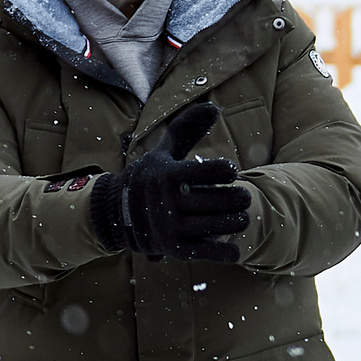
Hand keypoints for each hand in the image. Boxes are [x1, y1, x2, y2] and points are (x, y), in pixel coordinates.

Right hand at [89, 103, 252, 263]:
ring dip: (238, 221)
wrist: (117, 213)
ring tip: (240, 216)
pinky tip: (234, 249)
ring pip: (221, 225)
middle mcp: (170, 202)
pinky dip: (226, 252)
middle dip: (240, 198)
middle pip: (223, 201)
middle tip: (243, 197)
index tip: (229, 171)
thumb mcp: (164, 150)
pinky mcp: (175, 249)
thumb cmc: (150, 176)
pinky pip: (208, 252)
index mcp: (170, 175)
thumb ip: (187, 127)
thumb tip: (214, 107)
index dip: (228, 170)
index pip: (213, 171)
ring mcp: (173, 227)